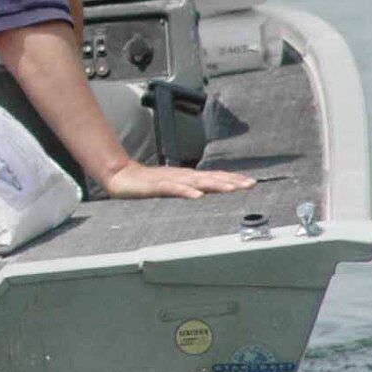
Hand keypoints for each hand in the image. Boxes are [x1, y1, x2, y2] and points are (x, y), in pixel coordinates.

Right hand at [98, 161, 255, 199]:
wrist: (120, 176)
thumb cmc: (145, 184)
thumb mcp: (171, 188)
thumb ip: (187, 190)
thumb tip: (206, 195)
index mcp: (187, 177)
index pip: (214, 177)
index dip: (232, 179)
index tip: (251, 182)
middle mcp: (182, 176)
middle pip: (211, 178)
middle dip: (232, 181)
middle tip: (251, 184)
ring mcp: (170, 180)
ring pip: (197, 181)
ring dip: (216, 184)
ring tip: (232, 189)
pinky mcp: (156, 185)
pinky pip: (174, 189)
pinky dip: (187, 191)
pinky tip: (198, 195)